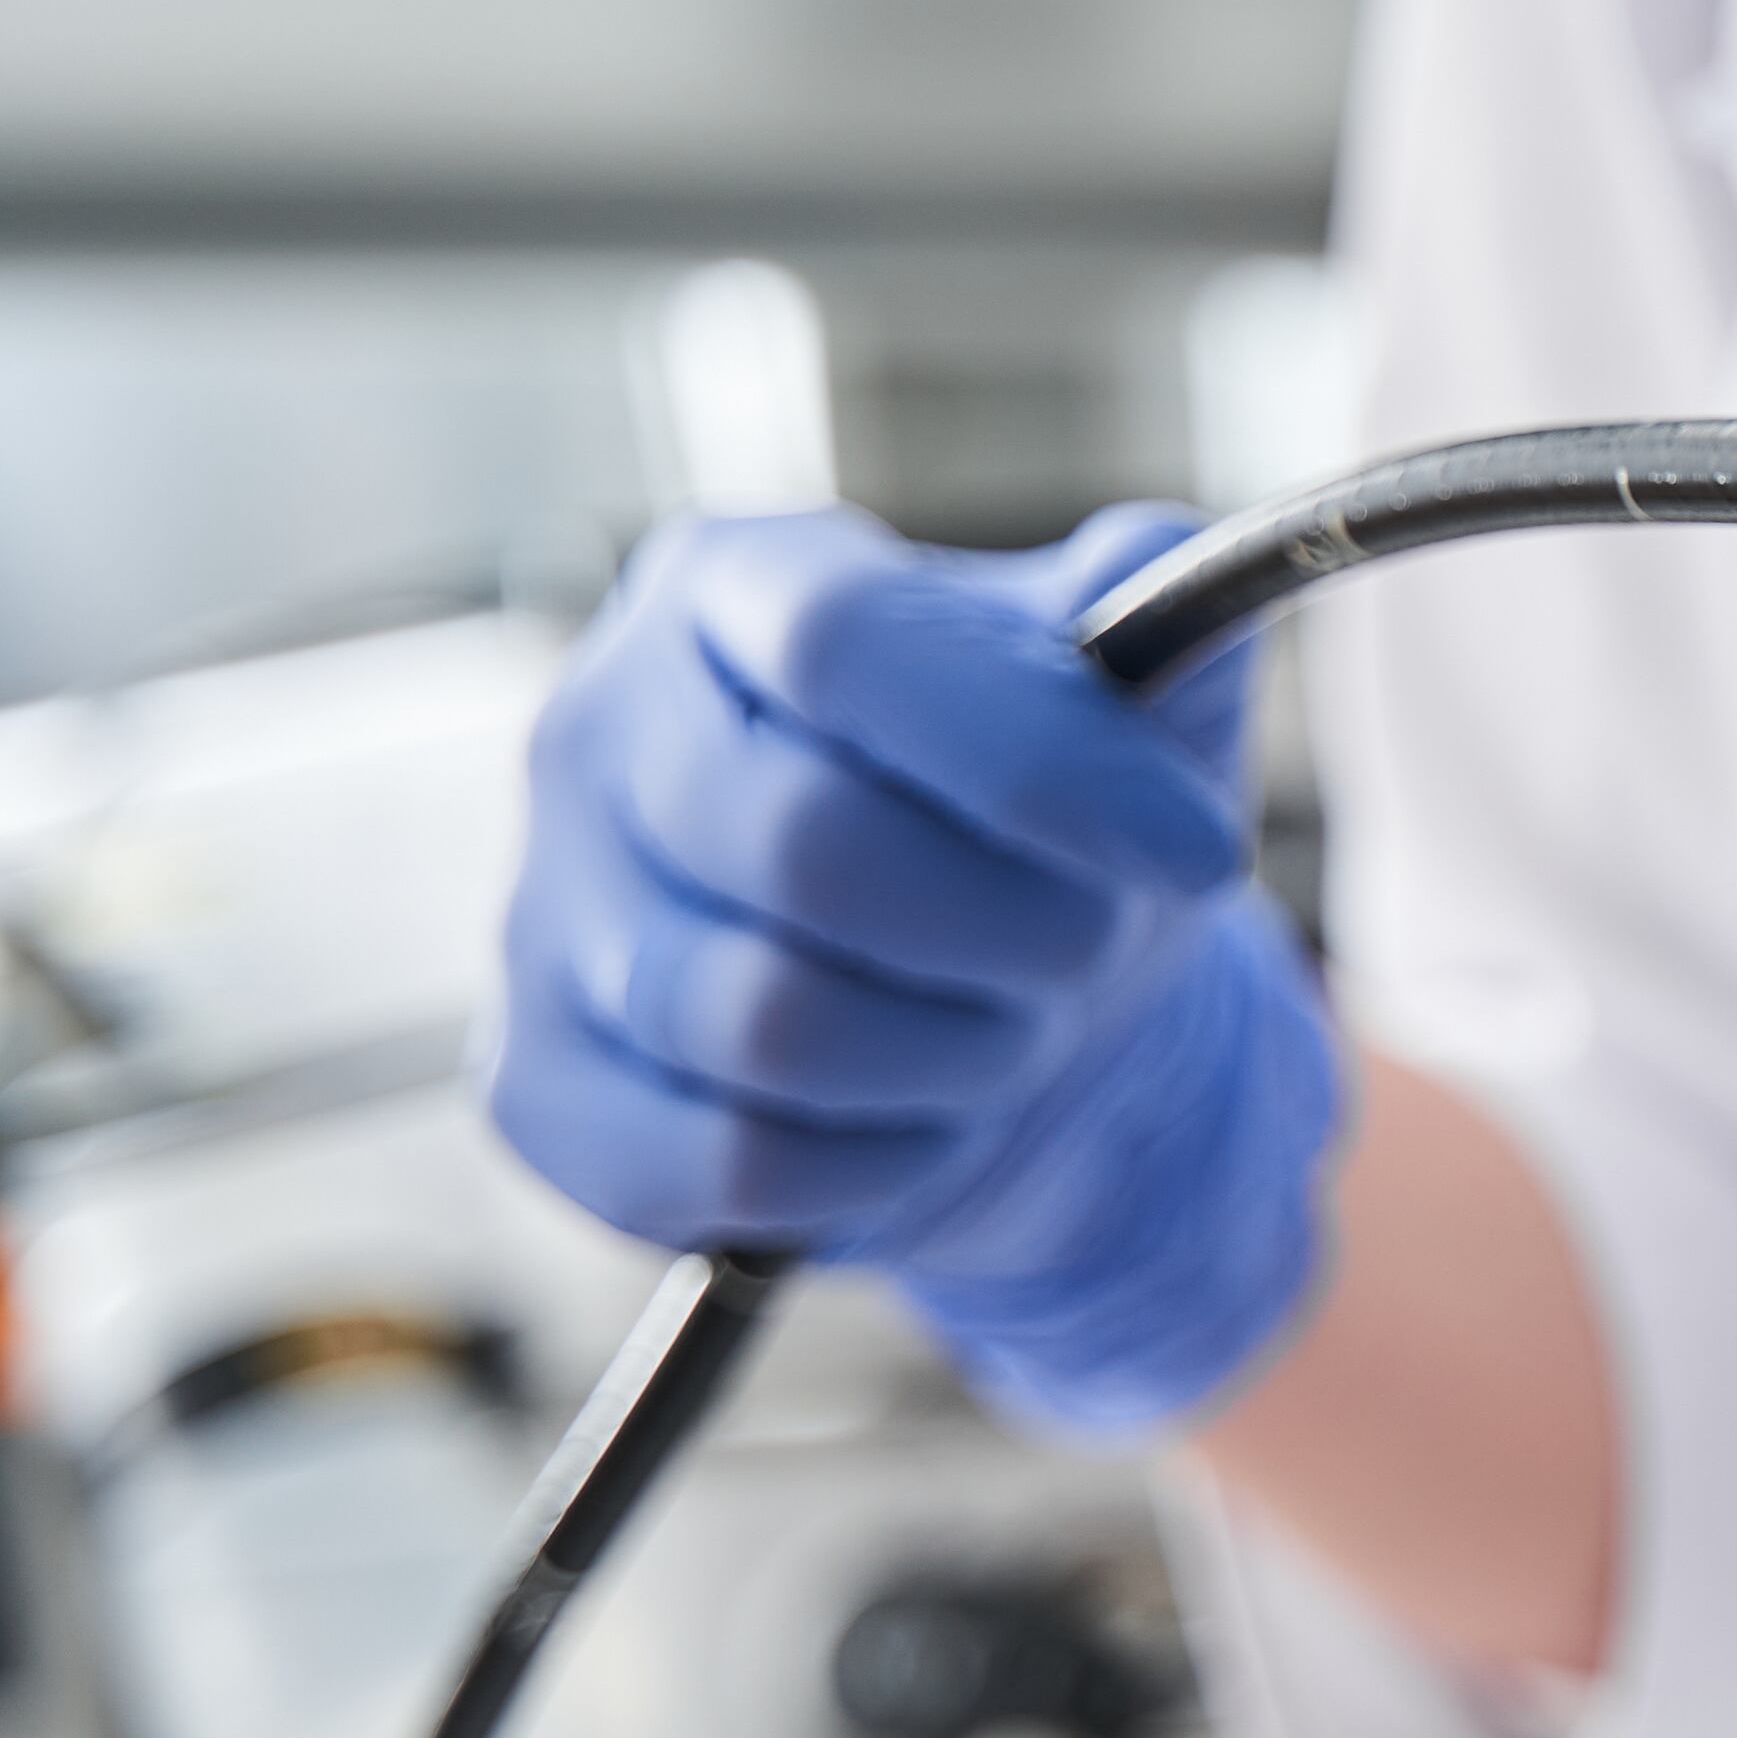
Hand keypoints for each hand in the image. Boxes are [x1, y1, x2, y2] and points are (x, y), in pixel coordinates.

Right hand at [486, 505, 1341, 1438]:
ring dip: (958, 1053)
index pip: (851, 645)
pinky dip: (874, 1165)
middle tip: (1094, 949)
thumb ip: (1152, 607)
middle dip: (1018, 929)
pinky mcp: (539, 1088)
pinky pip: (722, 1163)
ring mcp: (546, 909)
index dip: (1038, 762)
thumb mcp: (1134, 696)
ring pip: (768, 1024)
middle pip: (809, 848)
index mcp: (735, 586)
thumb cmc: (1052, 825)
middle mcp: (601, 728)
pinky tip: (923, 1119)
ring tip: (1014, 1027)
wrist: (993, 1001)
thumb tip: (1142, 572)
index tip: (1197, 852)